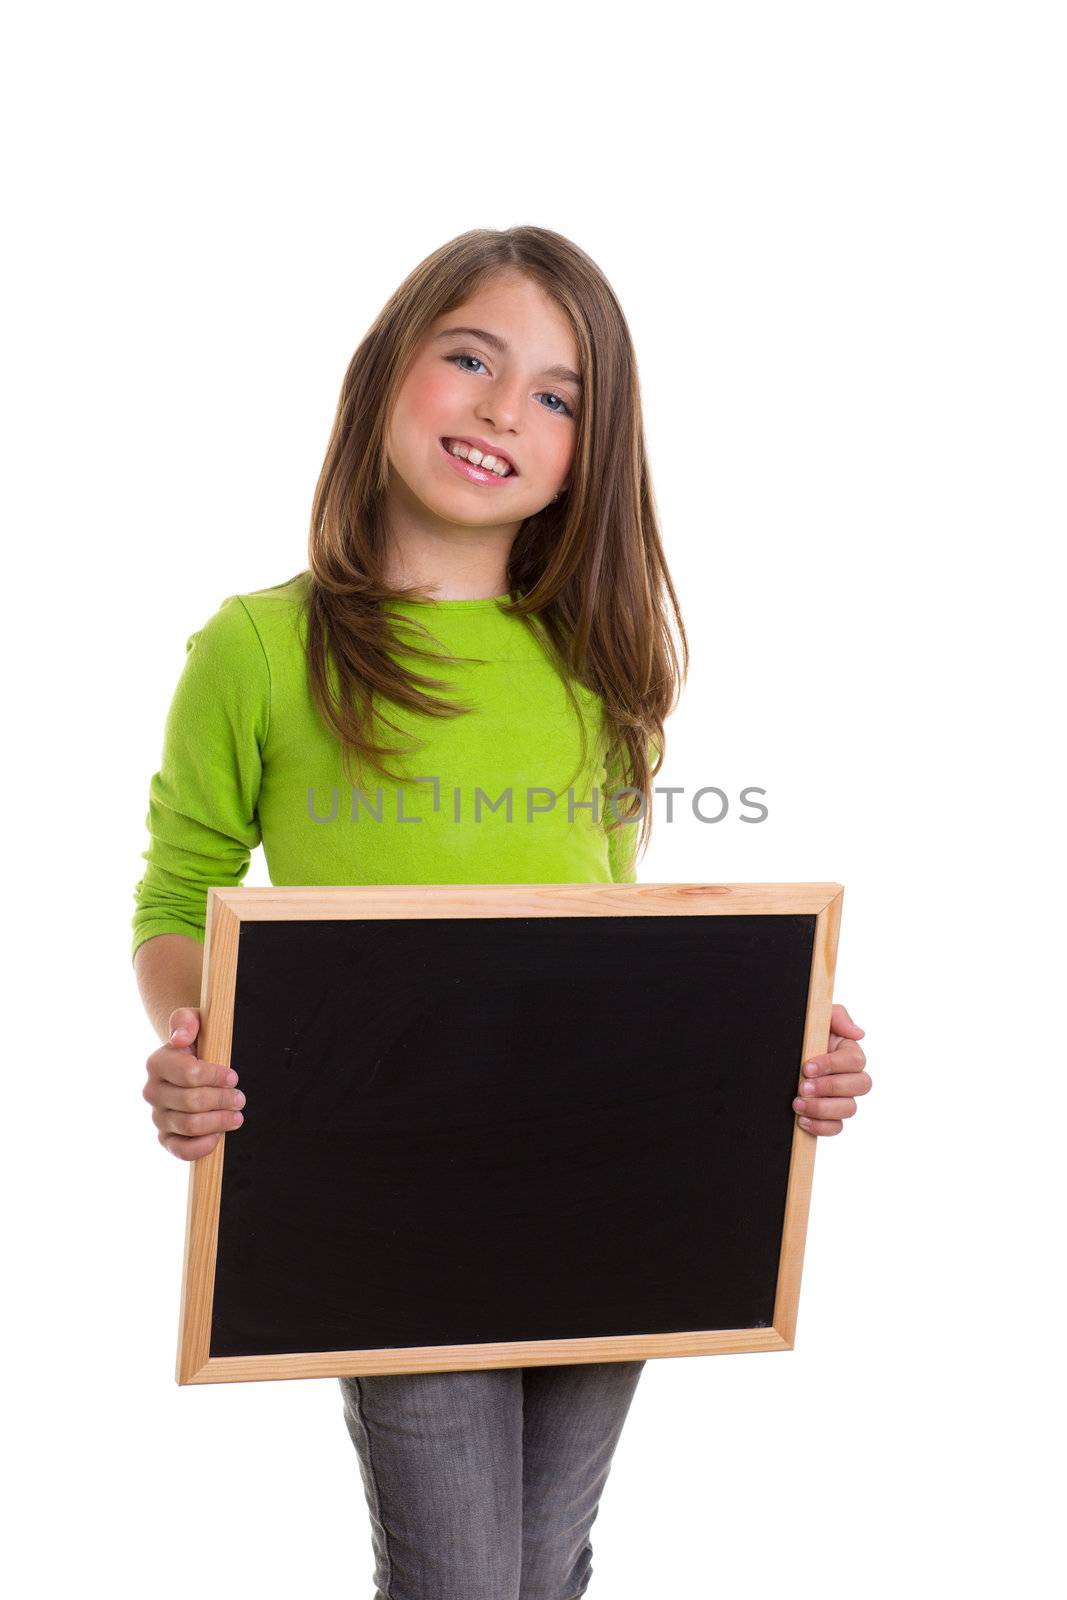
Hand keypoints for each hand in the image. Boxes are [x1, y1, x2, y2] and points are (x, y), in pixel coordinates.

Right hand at [143, 1006, 245, 1160]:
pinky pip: (181, 1150)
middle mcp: (152, 1092)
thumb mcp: (194, 1021)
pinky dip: (202, 1146)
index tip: (233, 1077)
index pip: (190, 1074)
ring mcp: (158, 1116)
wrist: (190, 1061)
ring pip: (190, 1125)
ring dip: (219, 1121)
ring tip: (237, 1115)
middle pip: (192, 1102)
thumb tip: (181, 1038)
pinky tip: (219, 1136)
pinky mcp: (166, 1137)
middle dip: (222, 1100)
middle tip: (240, 1098)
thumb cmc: (196, 1040)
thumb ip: (186, 1021)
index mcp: (157, 1063)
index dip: (216, 1077)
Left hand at [792, 1002, 870, 1135]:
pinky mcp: (831, 1117)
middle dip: (830, 1087)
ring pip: (849, 1109)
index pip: (855, 1060)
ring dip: (822, 1108)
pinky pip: (836, 1127)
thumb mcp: (815, 1019)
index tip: (807, 1067)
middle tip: (803, 1086)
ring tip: (798, 1104)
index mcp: (848, 1052)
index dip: (832, 1065)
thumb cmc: (800, 1037)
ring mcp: (842, 1099)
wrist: (775, 1058)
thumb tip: (859, 1034)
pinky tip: (802, 1119)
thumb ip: (837, 1017)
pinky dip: (820, 1126)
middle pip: (860, 1085)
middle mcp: (850, 1076)